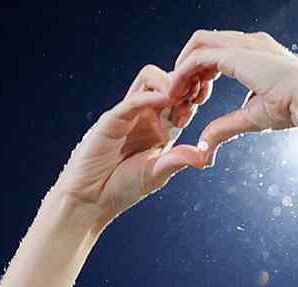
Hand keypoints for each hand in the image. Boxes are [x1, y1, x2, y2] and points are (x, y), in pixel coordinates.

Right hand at [52, 64, 213, 227]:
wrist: (92, 198)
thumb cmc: (122, 188)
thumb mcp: (157, 173)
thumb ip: (179, 160)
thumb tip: (205, 158)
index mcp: (162, 129)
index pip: (183, 100)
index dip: (196, 94)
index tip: (205, 97)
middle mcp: (147, 116)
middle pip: (169, 81)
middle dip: (186, 82)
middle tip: (197, 90)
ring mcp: (130, 114)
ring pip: (150, 78)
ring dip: (168, 81)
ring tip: (180, 95)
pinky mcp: (113, 118)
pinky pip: (133, 98)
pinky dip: (150, 96)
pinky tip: (165, 100)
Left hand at [168, 30, 297, 163]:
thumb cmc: (290, 111)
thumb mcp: (250, 117)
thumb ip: (225, 127)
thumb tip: (205, 146)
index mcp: (255, 53)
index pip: (218, 53)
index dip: (202, 75)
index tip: (195, 101)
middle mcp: (247, 42)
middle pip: (204, 44)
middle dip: (188, 70)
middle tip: (179, 97)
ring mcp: (241, 43)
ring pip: (197, 45)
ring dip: (182, 69)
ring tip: (175, 96)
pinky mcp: (234, 54)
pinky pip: (198, 57)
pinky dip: (183, 73)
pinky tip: (176, 93)